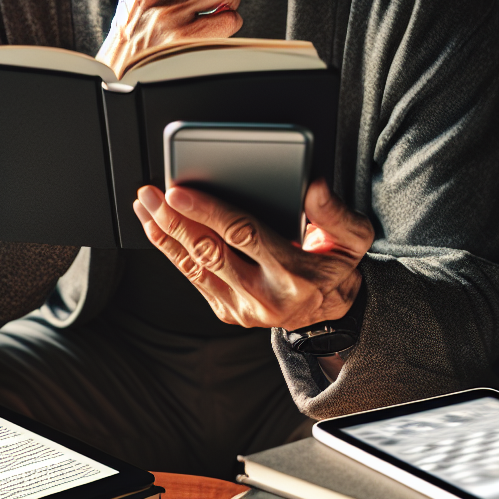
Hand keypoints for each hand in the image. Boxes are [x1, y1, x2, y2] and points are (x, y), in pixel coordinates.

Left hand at [132, 178, 374, 331]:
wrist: (334, 312)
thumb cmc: (338, 264)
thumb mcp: (353, 237)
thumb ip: (334, 211)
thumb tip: (312, 185)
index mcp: (295, 273)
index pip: (243, 235)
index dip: (207, 211)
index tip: (179, 191)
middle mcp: (266, 296)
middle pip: (210, 252)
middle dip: (175, 221)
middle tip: (151, 194)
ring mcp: (244, 309)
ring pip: (195, 268)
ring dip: (165, 236)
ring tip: (145, 207)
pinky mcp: (230, 313)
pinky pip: (195, 279)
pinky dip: (172, 252)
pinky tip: (158, 228)